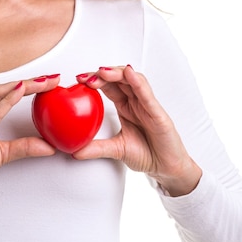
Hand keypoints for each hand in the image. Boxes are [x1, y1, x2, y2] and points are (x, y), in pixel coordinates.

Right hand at [0, 75, 58, 223]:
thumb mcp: (1, 154)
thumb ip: (23, 148)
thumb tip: (49, 147)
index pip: (7, 94)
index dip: (28, 86)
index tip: (48, 83)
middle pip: (5, 88)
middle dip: (30, 81)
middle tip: (53, 78)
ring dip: (23, 85)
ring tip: (44, 82)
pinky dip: (8, 100)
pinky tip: (21, 91)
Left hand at [74, 66, 200, 195]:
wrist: (166, 168)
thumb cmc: (147, 154)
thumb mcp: (116, 150)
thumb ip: (96, 149)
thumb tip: (74, 151)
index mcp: (126, 107)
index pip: (109, 87)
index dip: (95, 80)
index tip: (78, 80)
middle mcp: (137, 102)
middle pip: (120, 79)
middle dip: (102, 74)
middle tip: (86, 77)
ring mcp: (148, 106)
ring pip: (133, 81)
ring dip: (117, 73)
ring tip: (102, 72)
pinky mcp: (159, 114)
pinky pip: (148, 95)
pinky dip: (138, 83)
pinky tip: (129, 74)